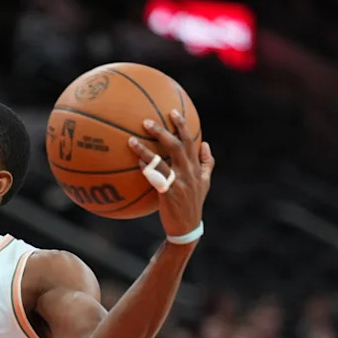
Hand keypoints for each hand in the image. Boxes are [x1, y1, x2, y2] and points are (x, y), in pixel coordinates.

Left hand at [128, 110, 214, 238]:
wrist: (187, 227)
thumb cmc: (192, 203)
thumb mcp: (204, 183)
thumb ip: (206, 163)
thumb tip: (206, 144)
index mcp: (196, 167)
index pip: (190, 141)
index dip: (182, 125)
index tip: (173, 110)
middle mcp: (189, 171)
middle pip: (177, 146)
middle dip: (164, 131)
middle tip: (146, 121)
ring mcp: (180, 182)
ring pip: (163, 160)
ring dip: (146, 149)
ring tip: (131, 139)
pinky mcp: (170, 193)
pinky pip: (156, 178)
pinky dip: (146, 168)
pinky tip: (135, 162)